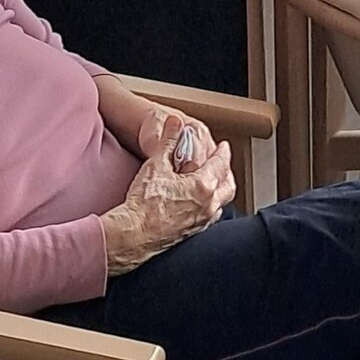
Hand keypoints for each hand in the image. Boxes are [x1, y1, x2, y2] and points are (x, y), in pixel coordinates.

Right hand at [100, 116, 234, 273]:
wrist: (131, 236)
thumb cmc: (143, 204)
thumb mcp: (156, 165)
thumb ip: (168, 141)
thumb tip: (175, 123)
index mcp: (203, 187)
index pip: (221, 164)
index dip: (222, 152)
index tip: (223, 146)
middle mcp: (208, 206)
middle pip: (228, 186)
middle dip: (226, 172)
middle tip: (222, 163)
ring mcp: (201, 222)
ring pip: (220, 203)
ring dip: (220, 190)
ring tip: (212, 182)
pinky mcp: (191, 233)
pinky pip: (209, 217)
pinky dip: (210, 206)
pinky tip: (198, 204)